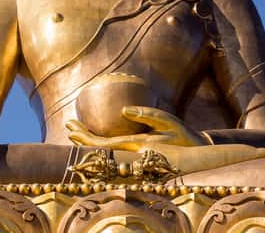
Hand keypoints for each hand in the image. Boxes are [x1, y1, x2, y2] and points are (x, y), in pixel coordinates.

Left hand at [66, 106, 208, 151]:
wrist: (196, 155)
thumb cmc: (182, 136)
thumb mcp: (168, 122)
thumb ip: (146, 115)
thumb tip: (124, 110)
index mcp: (136, 145)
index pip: (103, 144)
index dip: (85, 137)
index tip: (71, 127)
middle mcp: (131, 153)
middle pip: (99, 149)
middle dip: (82, 138)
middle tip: (68, 125)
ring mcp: (134, 154)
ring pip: (105, 150)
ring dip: (89, 141)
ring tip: (75, 131)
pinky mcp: (138, 152)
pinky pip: (113, 148)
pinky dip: (100, 142)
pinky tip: (95, 136)